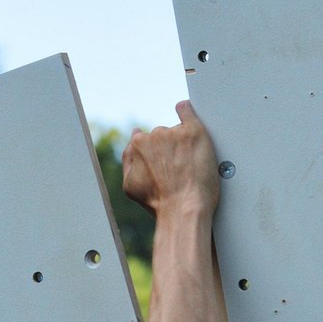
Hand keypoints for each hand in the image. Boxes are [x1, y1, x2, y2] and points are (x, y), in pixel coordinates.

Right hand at [122, 102, 218, 217]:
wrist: (183, 210)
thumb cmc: (159, 204)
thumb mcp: (130, 186)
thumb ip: (128, 159)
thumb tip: (134, 134)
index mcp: (138, 145)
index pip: (146, 141)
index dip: (157, 155)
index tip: (166, 166)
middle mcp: (154, 135)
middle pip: (163, 136)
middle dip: (170, 149)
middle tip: (180, 171)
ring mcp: (174, 133)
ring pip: (177, 131)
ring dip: (183, 143)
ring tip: (190, 167)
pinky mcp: (194, 132)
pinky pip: (188, 112)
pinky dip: (186, 111)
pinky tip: (184, 110)